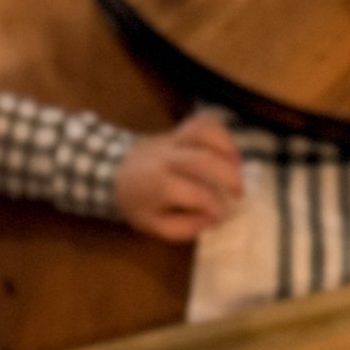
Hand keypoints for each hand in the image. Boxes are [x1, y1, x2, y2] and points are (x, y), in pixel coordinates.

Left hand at [113, 112, 243, 242]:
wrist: (111, 170)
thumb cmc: (136, 202)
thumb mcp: (155, 226)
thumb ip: (186, 227)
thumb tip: (213, 218)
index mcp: (158, 185)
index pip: (196, 194)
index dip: (215, 207)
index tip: (221, 215)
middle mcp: (166, 158)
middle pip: (205, 159)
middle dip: (230, 177)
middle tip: (238, 194)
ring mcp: (172, 140)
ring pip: (204, 131)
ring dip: (228, 149)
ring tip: (236, 166)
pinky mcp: (177, 130)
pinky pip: (202, 122)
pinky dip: (220, 134)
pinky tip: (226, 151)